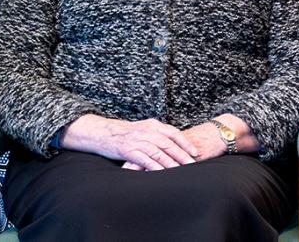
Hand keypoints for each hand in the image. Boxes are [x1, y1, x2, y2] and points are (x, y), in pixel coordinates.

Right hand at [63, 115, 199, 170]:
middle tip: (193, 164)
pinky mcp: (128, 150)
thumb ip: (157, 134)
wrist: (102, 133)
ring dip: (171, 163)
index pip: (173, 133)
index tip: (195, 152)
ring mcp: (137, 140)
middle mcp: (146, 131)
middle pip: (168, 144)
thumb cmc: (125, 133)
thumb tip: (173, 144)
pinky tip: (162, 173)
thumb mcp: (143, 128)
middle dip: (182, 155)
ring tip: (181, 171)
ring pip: (159, 152)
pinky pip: (145, 160)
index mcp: (152, 125)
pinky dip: (155, 167)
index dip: (185, 143)